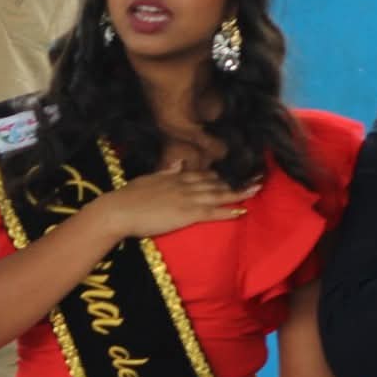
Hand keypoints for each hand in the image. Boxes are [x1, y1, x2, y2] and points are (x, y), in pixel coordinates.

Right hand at [92, 157, 259, 239]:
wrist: (119, 210)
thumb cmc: (128, 197)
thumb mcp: (148, 178)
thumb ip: (166, 172)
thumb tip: (179, 162)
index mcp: (175, 177)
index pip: (203, 174)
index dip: (221, 175)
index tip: (235, 173)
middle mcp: (184, 185)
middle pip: (216, 182)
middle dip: (237, 180)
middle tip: (256, 176)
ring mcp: (187, 198)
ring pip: (219, 194)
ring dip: (239, 192)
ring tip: (256, 188)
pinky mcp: (187, 213)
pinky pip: (213, 212)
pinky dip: (228, 211)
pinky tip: (242, 210)